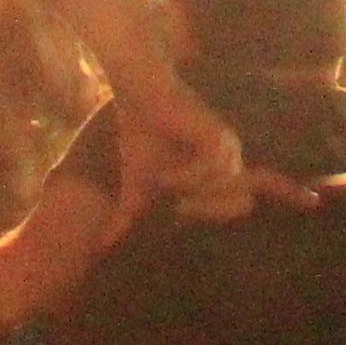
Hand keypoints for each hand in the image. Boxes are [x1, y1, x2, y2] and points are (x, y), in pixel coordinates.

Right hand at [116, 79, 256, 222]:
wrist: (139, 98)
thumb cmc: (142, 139)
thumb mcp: (136, 186)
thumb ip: (129, 216)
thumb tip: (103, 246)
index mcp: (220, 173)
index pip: (240, 207)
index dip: (213, 217)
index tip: (177, 213)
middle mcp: (230, 159)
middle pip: (243, 204)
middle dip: (209, 212)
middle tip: (176, 208)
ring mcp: (227, 146)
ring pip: (226, 188)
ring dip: (193, 192)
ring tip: (164, 183)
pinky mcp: (216, 135)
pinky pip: (213, 168)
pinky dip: (189, 177)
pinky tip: (166, 175)